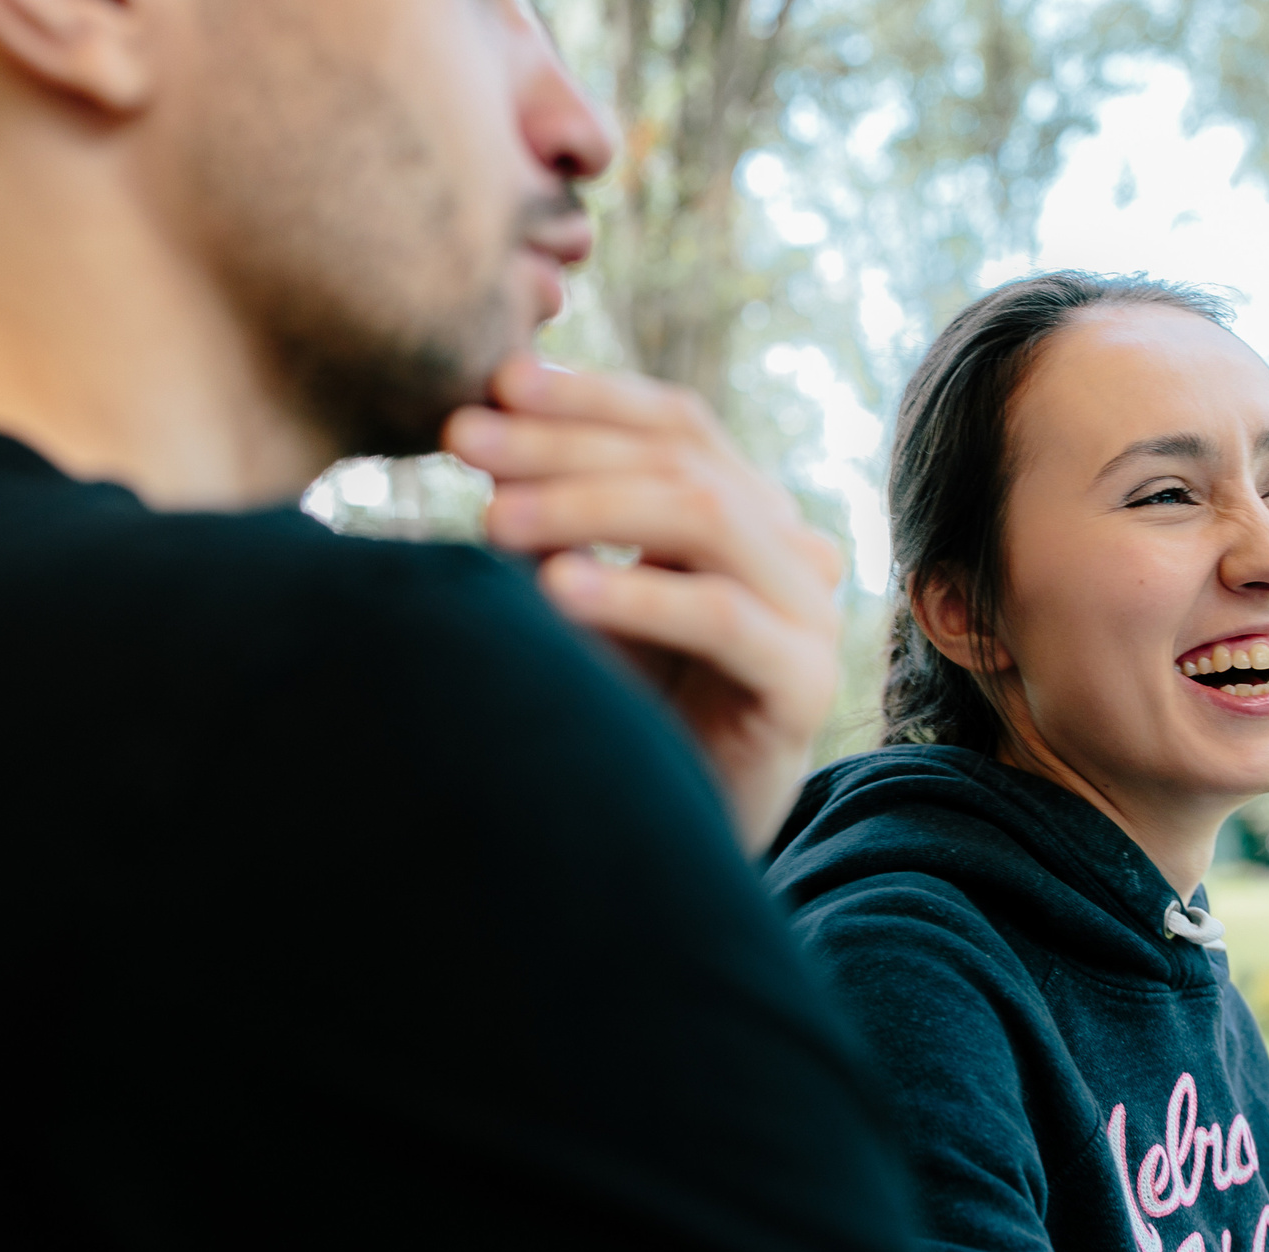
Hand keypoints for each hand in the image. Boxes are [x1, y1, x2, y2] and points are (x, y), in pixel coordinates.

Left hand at [445, 355, 845, 850]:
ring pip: (704, 518)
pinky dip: (637, 596)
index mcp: (745, 518)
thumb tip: (475, 428)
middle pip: (682, 460)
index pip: (677, 423)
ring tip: (491, 517)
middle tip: (461, 439)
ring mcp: (807, 616)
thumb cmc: (618, 721)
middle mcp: (789, 552)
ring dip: (586, 507)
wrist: (671, 852)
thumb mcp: (578, 604)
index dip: (589, 394)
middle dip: (563, 444)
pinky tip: (556, 591)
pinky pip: (723, 618)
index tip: (495, 382)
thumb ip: (552, 524)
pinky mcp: (804, 686)